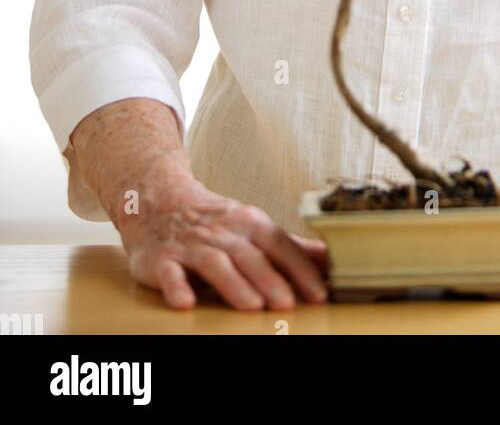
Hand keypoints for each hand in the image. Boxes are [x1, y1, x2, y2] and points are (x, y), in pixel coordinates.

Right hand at [120, 164, 329, 310]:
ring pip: (215, 263)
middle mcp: (223, 232)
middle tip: (289, 304)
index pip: (280, 245)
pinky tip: (186, 302)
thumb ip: (290, 248)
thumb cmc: (216, 223)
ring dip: (234, 285)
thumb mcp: (254, 228)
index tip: (320, 293)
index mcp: (250, 223)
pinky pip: (169, 273)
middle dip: (271, 280)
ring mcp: (192, 245)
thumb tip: (332, 260)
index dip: (301, 269)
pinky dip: (176, 287)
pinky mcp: (162, 259)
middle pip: (250, 256)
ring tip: (252, 306)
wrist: (159, 201)